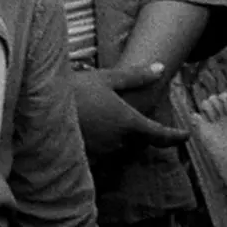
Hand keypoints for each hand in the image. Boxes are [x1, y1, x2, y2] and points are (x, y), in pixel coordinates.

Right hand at [70, 64, 187, 156]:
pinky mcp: (87, 159)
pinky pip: (103, 156)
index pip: (159, 134)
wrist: (41, 106)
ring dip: (121, 140)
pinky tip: (94, 134)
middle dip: (140, 133)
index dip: (175, 136)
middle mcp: (119, 140)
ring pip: (121, 150)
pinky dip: (105, 147)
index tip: (185, 136)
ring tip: (109, 123)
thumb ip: (136, 76)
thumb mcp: (108, 78)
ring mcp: (103, 152)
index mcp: (129, 121)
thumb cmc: (77, 88)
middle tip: (133, 118)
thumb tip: (161, 68)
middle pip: (139, 142)